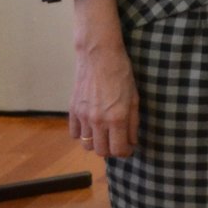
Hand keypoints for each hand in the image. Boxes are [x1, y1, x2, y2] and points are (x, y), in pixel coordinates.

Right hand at [70, 39, 139, 158]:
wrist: (99, 56)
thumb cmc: (121, 73)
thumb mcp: (134, 97)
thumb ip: (133, 122)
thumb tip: (132, 141)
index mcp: (117, 118)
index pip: (118, 149)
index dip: (126, 152)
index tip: (129, 148)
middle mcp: (98, 121)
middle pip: (101, 152)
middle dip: (111, 150)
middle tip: (117, 141)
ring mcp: (83, 116)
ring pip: (86, 145)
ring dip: (96, 143)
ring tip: (104, 134)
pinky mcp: (72, 110)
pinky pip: (74, 133)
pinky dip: (82, 134)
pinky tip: (91, 126)